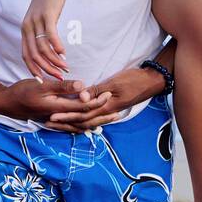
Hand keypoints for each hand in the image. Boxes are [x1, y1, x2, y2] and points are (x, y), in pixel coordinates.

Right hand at [0, 76, 111, 122]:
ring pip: (79, 125)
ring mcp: (55, 121)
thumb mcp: (42, 85)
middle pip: (84, 118)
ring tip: (108, 121)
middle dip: (101, 114)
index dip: (97, 101)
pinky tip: (88, 126)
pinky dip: (82, 126)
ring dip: (94, 122)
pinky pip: (70, 126)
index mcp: (58, 108)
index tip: (109, 94)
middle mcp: (58, 118)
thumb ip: (62, 87)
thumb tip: (83, 87)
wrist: (6, 103)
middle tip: (117, 111)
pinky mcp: (52, 120)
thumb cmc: (22, 91)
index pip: (83, 107)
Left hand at [20, 0, 71, 78]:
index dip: (33, 70)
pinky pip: (50, 35)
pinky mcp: (47, 14)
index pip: (25, 55)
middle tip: (58, 78)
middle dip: (46, 70)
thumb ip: (42, 31)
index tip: (43, 81)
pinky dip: (57, 47)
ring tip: (65, 67)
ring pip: (43, 48)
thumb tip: (50, 48)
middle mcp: (27, 26)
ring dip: (55, 61)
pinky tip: (64, 53)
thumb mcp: (42, 16)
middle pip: (34, 55)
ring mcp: (36, 20)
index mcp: (25, 28)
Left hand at [43, 64, 161, 131]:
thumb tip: (80, 98)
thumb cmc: (133, 79)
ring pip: (88, 120)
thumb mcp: (114, 82)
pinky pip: (95, 116)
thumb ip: (97, 91)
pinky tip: (78, 119)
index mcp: (106, 106)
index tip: (51, 116)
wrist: (151, 81)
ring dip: (73, 122)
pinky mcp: (112, 106)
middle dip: (65, 122)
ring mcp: (110, 110)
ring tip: (59, 122)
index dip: (66, 116)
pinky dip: (84, 119)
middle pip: (82, 121)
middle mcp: (106, 111)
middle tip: (49, 122)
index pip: (82, 114)